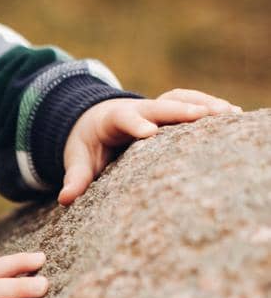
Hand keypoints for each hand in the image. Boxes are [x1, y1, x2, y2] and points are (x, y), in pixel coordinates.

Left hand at [58, 88, 242, 205]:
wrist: (94, 121)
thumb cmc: (88, 144)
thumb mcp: (77, 159)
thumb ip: (75, 177)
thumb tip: (65, 198)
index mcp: (112, 119)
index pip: (124, 118)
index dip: (136, 124)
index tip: (149, 133)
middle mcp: (137, 109)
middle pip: (158, 105)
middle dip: (178, 110)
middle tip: (201, 116)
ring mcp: (154, 107)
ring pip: (179, 99)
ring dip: (203, 104)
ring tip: (229, 114)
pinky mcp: (169, 110)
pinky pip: (190, 102)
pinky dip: (210, 105)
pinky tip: (233, 115)